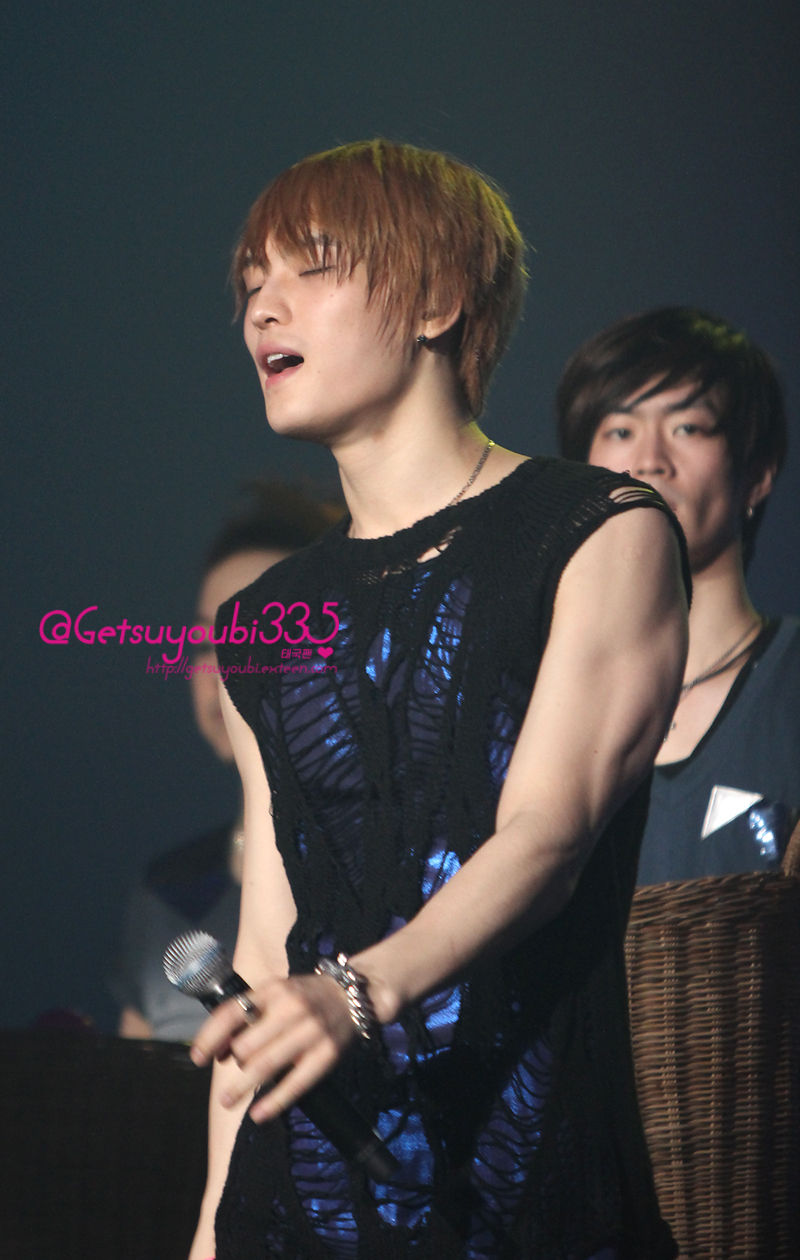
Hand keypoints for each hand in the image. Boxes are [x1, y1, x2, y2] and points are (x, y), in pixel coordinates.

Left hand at [190, 973, 356, 1123]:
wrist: (353, 996)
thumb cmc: (305, 998)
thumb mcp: (277, 994)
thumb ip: (250, 1016)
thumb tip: (219, 1051)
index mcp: (272, 990)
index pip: (231, 1013)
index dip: (210, 1037)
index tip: (197, 1058)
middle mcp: (290, 1007)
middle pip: (246, 1045)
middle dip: (235, 1063)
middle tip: (234, 1072)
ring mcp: (310, 1031)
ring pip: (265, 1065)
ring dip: (242, 1087)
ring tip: (227, 1100)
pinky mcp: (326, 1054)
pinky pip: (294, 1083)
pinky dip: (273, 1102)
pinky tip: (258, 1113)